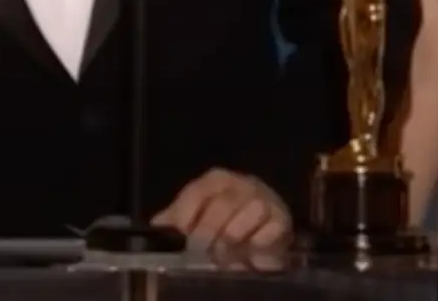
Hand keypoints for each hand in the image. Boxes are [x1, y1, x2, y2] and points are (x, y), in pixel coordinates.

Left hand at [152, 168, 290, 250]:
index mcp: (216, 180)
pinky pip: (270, 229)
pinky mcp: (282, 219)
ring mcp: (265, 198)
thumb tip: (156, 228)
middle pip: (224, 204)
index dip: (186, 216)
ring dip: (234, 239)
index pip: (198, 192)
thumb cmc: (223, 224)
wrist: (261, 235)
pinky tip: (247, 254)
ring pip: (250, 212)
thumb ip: (175, 220)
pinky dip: (256, 244)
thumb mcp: (195, 219)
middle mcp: (242, 183)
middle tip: (201, 252)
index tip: (182, 236)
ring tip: (222, 257)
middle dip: (209, 231)